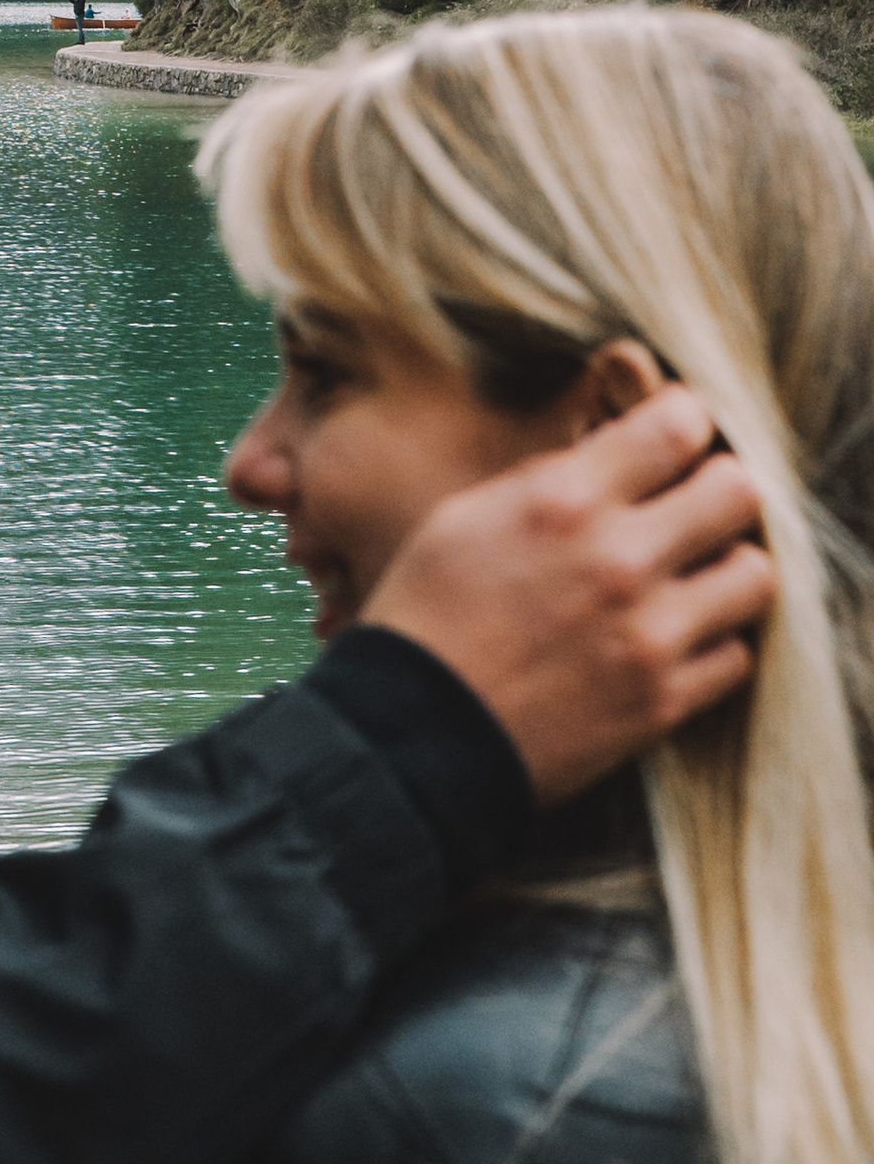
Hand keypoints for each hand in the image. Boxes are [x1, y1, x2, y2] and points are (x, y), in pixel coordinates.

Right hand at [365, 386, 772, 803]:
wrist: (409, 739)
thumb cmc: (423, 619)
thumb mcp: (462, 517)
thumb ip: (547, 480)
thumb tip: (608, 452)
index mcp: (562, 501)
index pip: (680, 424)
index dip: (682, 424)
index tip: (669, 442)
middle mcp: (617, 559)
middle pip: (738, 492)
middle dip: (718, 492)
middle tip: (691, 510)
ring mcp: (648, 635)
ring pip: (754, 576)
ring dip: (725, 572)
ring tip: (691, 580)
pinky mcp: (661, 703)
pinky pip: (735, 657)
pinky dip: (711, 646)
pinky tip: (672, 642)